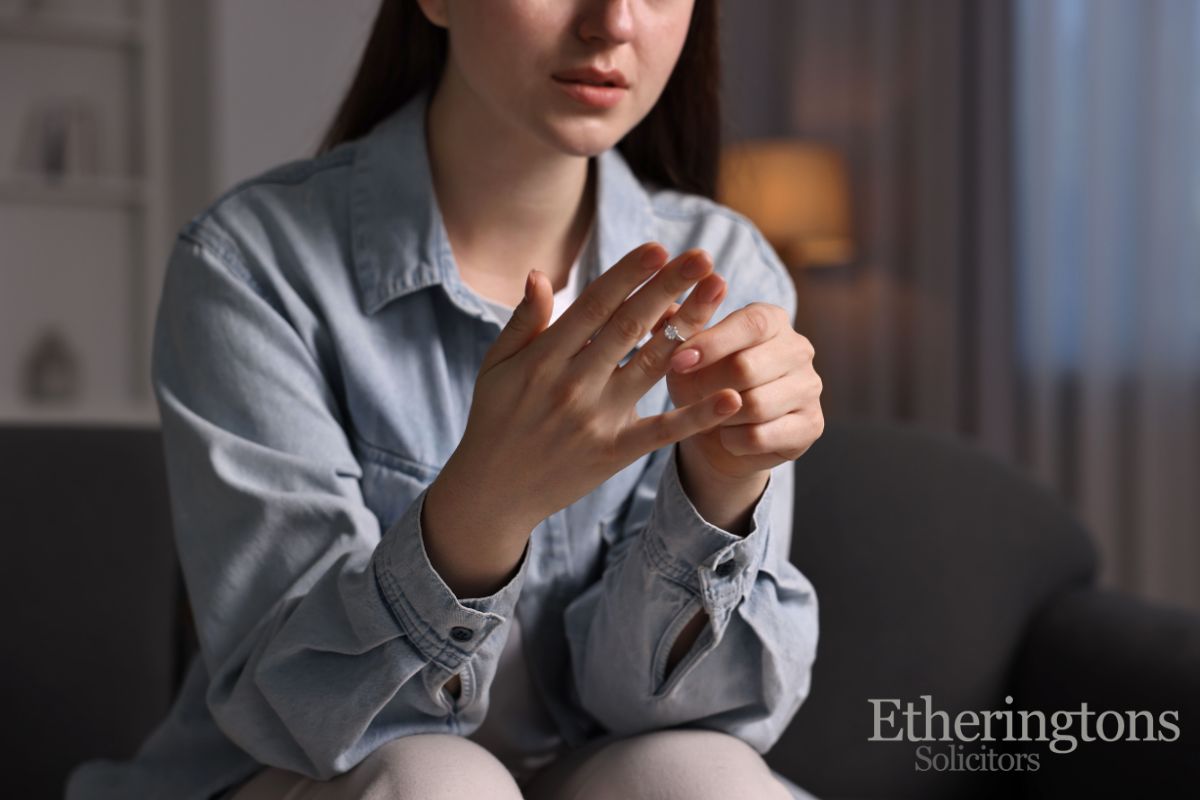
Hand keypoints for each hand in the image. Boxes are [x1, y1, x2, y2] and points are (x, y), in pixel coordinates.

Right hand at [439, 243, 739, 535]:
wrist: (492, 492)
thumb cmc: (494, 420)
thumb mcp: (496, 366)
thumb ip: (523, 321)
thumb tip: (539, 273)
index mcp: (544, 358)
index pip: (594, 306)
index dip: (628, 275)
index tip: (658, 248)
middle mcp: (573, 383)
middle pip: (629, 326)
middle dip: (668, 287)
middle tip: (702, 256)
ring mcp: (597, 419)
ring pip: (651, 365)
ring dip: (689, 327)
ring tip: (717, 294)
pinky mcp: (615, 452)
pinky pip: (662, 431)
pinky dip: (697, 415)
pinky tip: (731, 396)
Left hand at [662, 301, 824, 482]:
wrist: (721, 435)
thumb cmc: (702, 384)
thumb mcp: (683, 356)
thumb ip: (676, 330)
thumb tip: (668, 313)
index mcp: (772, 320)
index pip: (751, 323)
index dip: (712, 343)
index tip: (678, 361)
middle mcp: (798, 349)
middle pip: (748, 367)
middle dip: (707, 386)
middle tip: (687, 397)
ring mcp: (809, 387)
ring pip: (755, 406)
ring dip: (720, 416)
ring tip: (710, 415)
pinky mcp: (811, 425)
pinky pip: (760, 436)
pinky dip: (733, 440)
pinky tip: (728, 435)